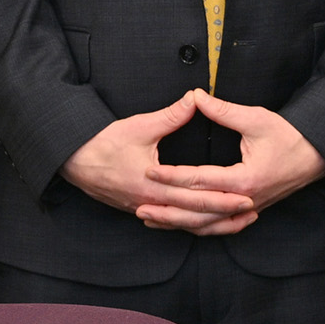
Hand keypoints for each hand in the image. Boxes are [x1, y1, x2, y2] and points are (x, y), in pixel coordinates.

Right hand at [61, 91, 253, 226]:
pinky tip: (204, 223)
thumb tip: (195, 98)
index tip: (247, 197)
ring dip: (211, 225)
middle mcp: (151, 204)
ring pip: (184, 226)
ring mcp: (145, 210)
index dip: (224, 198)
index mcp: (154, 187)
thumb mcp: (140, 126)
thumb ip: (171, 115)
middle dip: (225, 216)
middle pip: (196, 217)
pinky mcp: (141, 209)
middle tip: (251, 212)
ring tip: (236, 222)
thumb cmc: (103, 143)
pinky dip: (190, 224)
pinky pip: (171, 224)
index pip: (197, 198)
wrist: (73, 161)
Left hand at [141, 91, 324, 234]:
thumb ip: (222, 111)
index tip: (150, 169)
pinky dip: (199, 227)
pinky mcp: (249, 211)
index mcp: (245, 179)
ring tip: (152, 219)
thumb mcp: (256, 119)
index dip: (173, 175)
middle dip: (167, 208)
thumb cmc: (289, 136)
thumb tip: (196, 96)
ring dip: (178, 224)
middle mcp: (245, 200)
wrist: (317, 156)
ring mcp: (248, 210)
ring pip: (207, 225)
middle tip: (140, 204)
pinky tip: (181, 226)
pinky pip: (220, 227)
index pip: (200, 180)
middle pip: (198, 211)